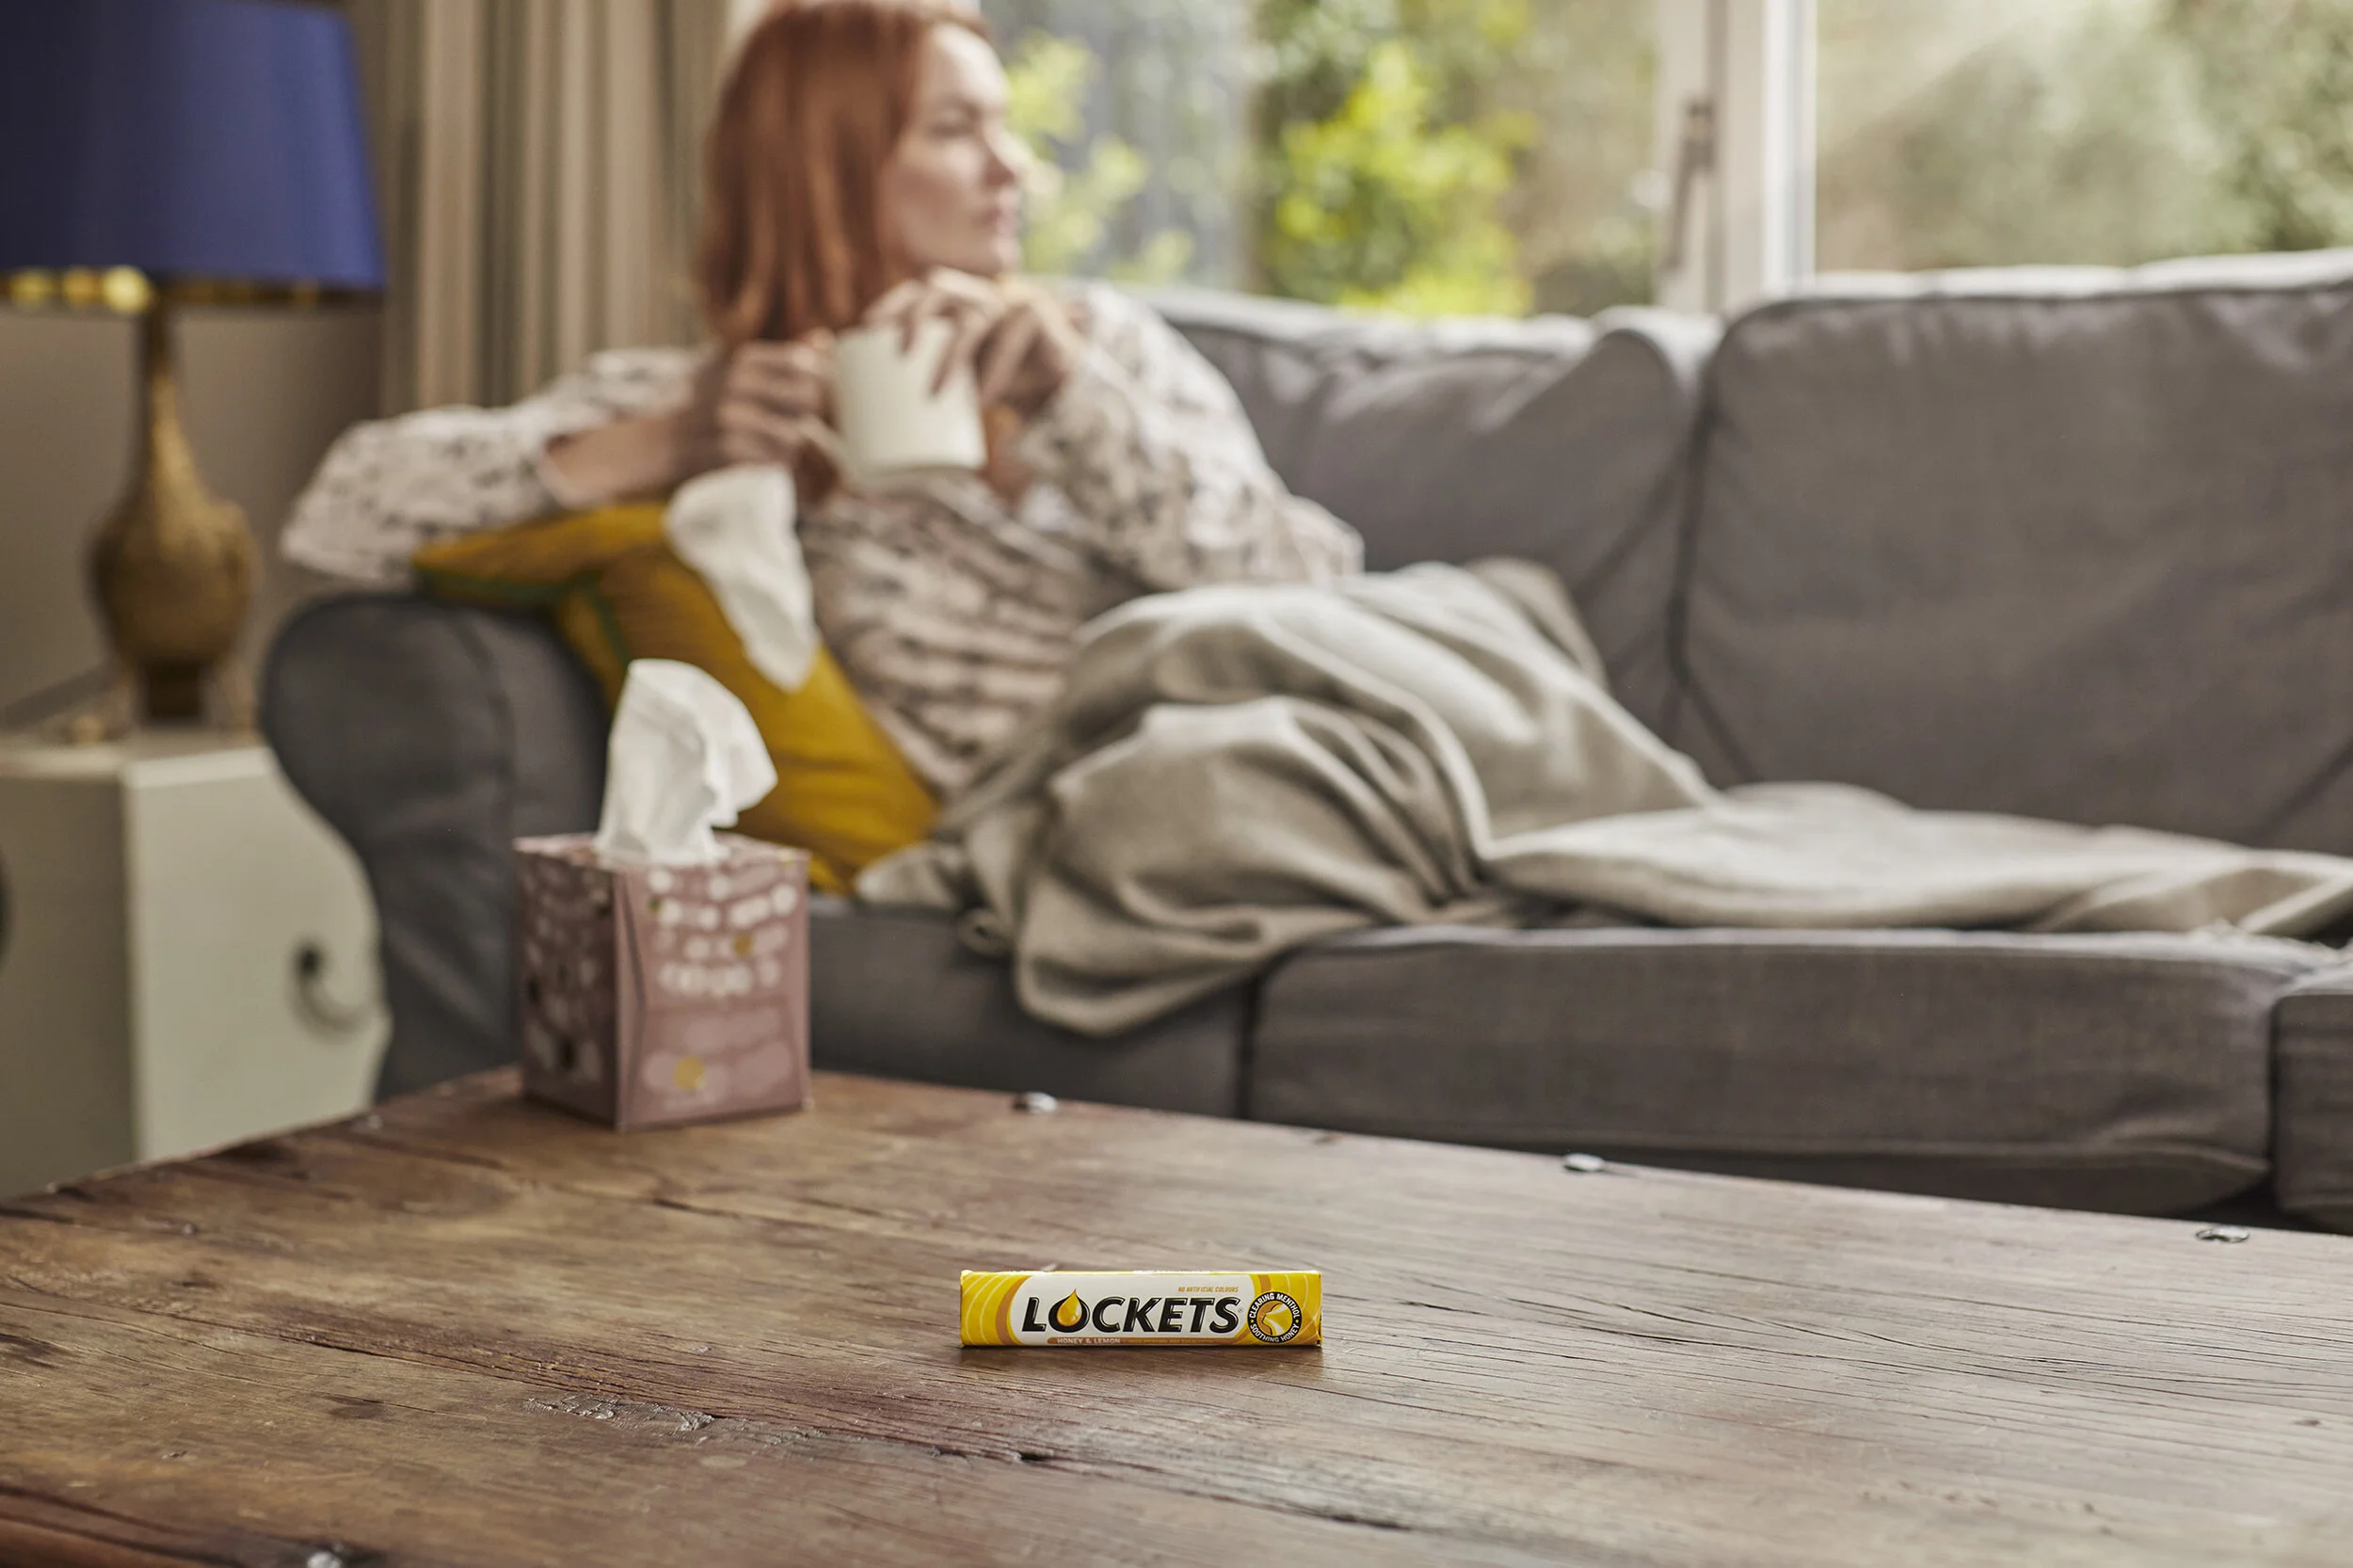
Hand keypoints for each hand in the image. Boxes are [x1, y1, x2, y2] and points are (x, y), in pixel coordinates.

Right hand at [668, 332, 839, 479]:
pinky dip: (778, 463)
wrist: (661, 442)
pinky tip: (768, 459)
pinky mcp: (724, 449)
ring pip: (794, 433)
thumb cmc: (709, 407)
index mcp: (741, 358)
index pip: (802, 363)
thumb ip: (782, 358)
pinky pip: (775, 459)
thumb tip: (825, 339)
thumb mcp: (738, 373)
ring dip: (792, 444)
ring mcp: (727, 416)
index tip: (804, 399)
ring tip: (779, 446)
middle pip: (807, 397)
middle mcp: (734, 381)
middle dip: (807, 415)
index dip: (816, 384)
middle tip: (793, 424)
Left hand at [863, 270, 1082, 419]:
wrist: (1059, 389)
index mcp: (958, 303)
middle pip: (939, 288)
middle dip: (914, 316)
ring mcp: (1009, 299)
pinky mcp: (1036, 314)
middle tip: (899, 355)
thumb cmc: (1001, 385)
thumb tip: (878, 423)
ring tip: (934, 394)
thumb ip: (935, 380)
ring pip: (973, 319)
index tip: (868, 328)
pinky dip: (994, 372)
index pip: (920, 291)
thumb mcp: (965, 380)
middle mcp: (980, 293)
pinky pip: (1009, 339)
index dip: (893, 304)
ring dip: (951, 357)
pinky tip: (982, 401)